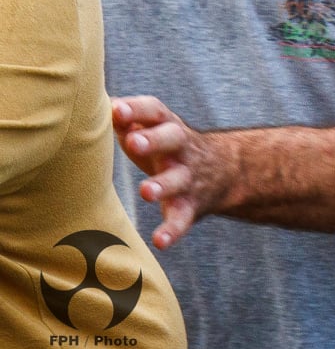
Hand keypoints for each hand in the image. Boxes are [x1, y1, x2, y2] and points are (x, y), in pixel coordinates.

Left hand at [112, 96, 232, 249]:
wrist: (225, 169)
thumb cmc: (169, 145)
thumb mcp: (152, 127)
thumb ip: (125, 118)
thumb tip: (95, 107)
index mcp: (168, 126)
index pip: (154, 111)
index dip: (136, 110)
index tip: (116, 109)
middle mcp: (181, 149)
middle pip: (172, 139)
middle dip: (154, 140)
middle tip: (134, 142)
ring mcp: (187, 177)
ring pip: (178, 180)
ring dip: (163, 185)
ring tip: (146, 191)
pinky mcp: (190, 206)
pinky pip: (182, 219)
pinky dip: (173, 231)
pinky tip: (160, 242)